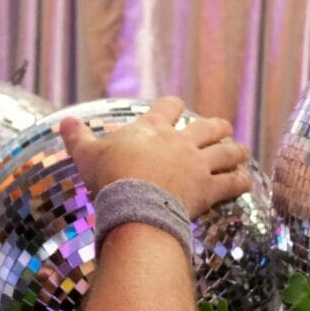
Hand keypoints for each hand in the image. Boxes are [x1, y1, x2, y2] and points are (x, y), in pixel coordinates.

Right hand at [59, 96, 250, 220]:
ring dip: (236, 151)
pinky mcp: (209, 189)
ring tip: (241, 152)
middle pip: (208, 126)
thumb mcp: (88, 156)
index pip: (168, 107)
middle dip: (217, 127)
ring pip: (227, 152)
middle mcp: (180, 142)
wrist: (135, 204)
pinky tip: (246, 182)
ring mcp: (198, 165)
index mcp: (153, 129)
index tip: (177, 107)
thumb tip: (64, 122)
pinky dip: (241, 182)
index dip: (174, 106)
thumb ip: (78, 138)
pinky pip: (233, 183)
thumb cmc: (110, 179)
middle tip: (222, 128)